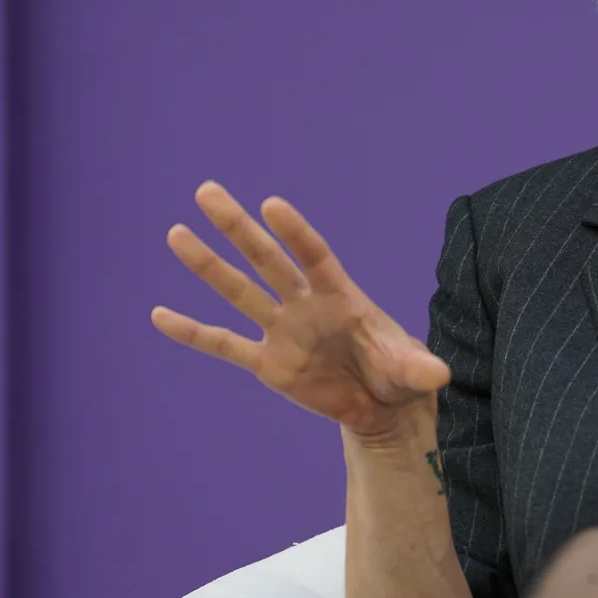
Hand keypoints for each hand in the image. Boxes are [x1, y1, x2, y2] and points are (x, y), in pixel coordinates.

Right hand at [150, 182, 449, 444]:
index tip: (272, 205)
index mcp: (342, 297)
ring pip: (239, 292)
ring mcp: (283, 331)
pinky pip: (224, 344)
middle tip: (207, 191)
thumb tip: (439, 375)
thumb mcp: (412, 373)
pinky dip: (193, 333)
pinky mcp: (268, 363)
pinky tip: (159, 316)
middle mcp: (306, 305)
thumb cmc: (400, 374)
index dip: (295, 233)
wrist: (383, 406)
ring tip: (176, 233)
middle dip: (238, 227)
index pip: (314, 256)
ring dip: (208, 265)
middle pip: (267, 260)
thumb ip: (418, 368)